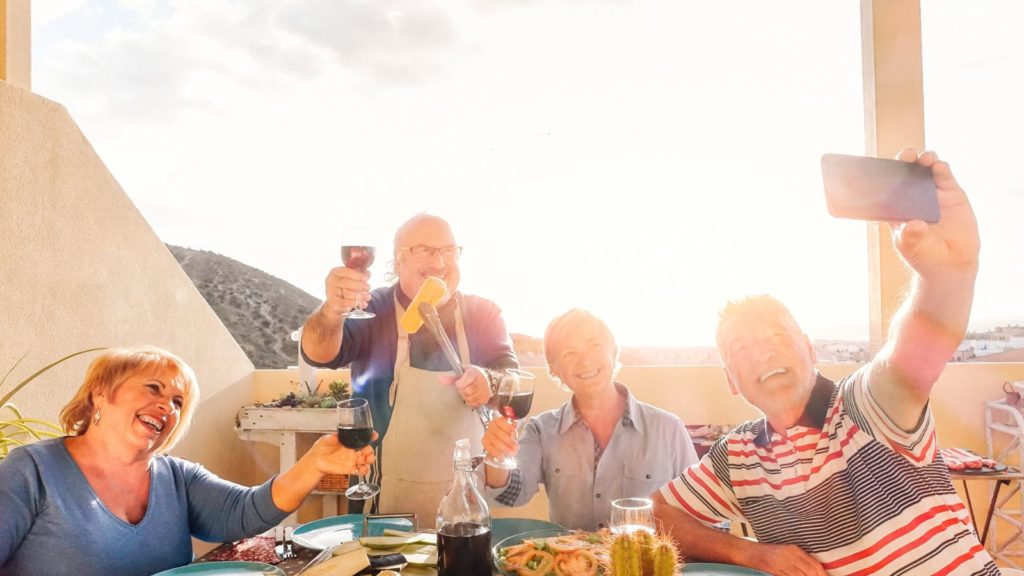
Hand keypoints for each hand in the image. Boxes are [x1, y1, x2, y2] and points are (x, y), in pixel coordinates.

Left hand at [309, 433, 376, 476]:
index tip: (374, 435)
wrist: (316, 461)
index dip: (370, 436)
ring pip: (365, 460)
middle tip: (368, 450)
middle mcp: (352, 450)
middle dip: (370, 450)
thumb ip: (332, 438)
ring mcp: (352, 460)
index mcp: (349, 441)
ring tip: (368, 459)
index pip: (362, 438)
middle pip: (367, 449)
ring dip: (370, 460)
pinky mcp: (350, 469)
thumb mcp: (326, 440)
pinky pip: (360, 471)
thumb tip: (335, 436)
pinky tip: (363, 469)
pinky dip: (364, 471)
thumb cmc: (321, 448)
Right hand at [322, 266, 371, 317]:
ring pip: (346, 294)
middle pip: (346, 283)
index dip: (356, 274)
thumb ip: (360, 274)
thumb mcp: (351, 278)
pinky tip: (361, 304)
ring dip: (359, 296)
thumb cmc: (346, 286)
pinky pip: (345, 304)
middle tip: (369, 287)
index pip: (345, 272)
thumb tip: (368, 273)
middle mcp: (331, 281)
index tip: (366, 278)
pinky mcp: (333, 303)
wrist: (336, 301)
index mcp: (335, 272)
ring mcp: (331, 292)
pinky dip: (353, 304)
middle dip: (359, 285)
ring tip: (368, 297)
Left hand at [438, 365, 492, 407]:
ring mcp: (484, 391)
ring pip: (470, 398)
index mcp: (473, 373)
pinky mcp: (484, 399)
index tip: (459, 382)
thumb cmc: (473, 375)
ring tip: (467, 391)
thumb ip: (451, 377)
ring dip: (466, 396)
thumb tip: (439, 379)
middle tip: (463, 387)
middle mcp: (480, 382)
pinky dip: (470, 401)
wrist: (488, 380)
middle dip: (462, 391)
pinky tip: (471, 395)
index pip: (465, 381)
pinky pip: (474, 403)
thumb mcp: (462, 372)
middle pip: (467, 391)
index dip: (459, 384)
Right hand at [482, 416, 518, 459]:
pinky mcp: (484, 442)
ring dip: (505, 449)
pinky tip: (502, 457)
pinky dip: (497, 454)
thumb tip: (514, 427)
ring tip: (512, 453)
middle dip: (509, 441)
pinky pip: (490, 449)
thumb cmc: (506, 433)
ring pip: (496, 442)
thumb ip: (513, 429)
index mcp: (498, 420)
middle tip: (516, 448)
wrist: (498, 440)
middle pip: (499, 433)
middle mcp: (491, 426)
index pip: (502, 422)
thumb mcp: (511, 430)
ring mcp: (487, 434)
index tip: (514, 434)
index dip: (509, 428)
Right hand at [745, 543, 827, 575]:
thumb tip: (816, 572)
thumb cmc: (769, 554)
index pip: (814, 565)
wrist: (747, 552)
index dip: (823, 575)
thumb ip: (801, 561)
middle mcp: (789, 555)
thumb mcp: (786, 553)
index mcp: (794, 550)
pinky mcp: (772, 569)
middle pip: (809, 572)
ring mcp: (780, 563)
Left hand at [890, 149, 979, 277]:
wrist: (951, 264)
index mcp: (897, 207)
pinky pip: (946, 177)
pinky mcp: (952, 194)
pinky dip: (942, 169)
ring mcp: (933, 194)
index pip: (888, 186)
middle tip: (905, 156)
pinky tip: (939, 166)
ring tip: (924, 159)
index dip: (885, 174)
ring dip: (925, 161)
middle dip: (905, 161)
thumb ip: (910, 236)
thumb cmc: (924, 256)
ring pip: (927, 170)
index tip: (881, 166)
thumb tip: (914, 225)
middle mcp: (913, 197)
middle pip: (907, 173)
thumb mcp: (912, 248)